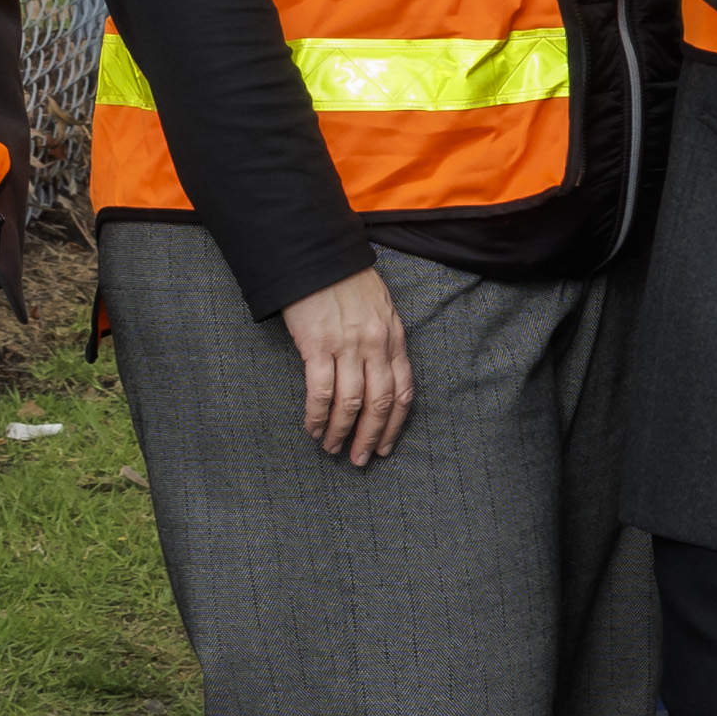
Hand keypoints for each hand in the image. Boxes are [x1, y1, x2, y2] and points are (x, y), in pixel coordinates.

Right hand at [283, 265, 413, 467]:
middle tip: (361, 460)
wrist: (316, 256)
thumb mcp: (378, 309)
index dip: (395, 424)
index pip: (403, 391)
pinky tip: (313, 428)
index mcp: (393, 338)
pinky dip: (318, 415)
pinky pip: (321, 392)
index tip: (386, 445)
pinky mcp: (318, 345)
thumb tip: (377, 374)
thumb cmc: (345, 282)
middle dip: (371, 437)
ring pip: (351, 403)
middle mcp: (376, 345)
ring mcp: (348, 346)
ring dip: (342, 432)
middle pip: (380, 404)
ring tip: (332, 449)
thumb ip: (382, 340)